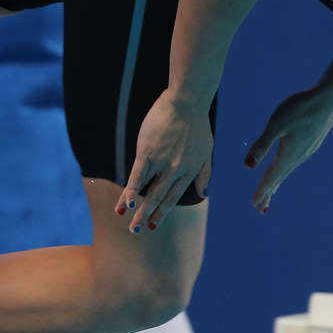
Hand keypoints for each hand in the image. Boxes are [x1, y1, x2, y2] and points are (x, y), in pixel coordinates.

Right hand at [118, 90, 212, 231]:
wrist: (187, 102)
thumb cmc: (197, 124)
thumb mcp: (207, 151)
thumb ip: (205, 173)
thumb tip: (204, 192)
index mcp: (189, 171)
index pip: (173, 197)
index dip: (163, 212)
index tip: (154, 224)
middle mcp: (175, 170)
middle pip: (159, 198)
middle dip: (148, 216)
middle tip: (137, 230)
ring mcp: (161, 162)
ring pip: (147, 190)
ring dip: (136, 208)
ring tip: (127, 220)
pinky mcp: (147, 152)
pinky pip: (138, 176)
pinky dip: (131, 191)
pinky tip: (126, 203)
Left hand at [245, 88, 332, 212]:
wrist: (330, 100)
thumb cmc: (300, 109)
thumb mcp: (275, 125)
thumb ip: (262, 145)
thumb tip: (248, 166)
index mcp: (288, 155)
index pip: (271, 177)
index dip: (262, 191)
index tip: (255, 205)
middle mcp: (298, 157)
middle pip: (280, 178)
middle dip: (269, 192)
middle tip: (260, 208)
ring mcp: (306, 150)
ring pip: (287, 170)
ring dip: (277, 182)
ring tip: (270, 192)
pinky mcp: (311, 143)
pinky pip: (294, 162)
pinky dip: (285, 170)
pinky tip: (285, 166)